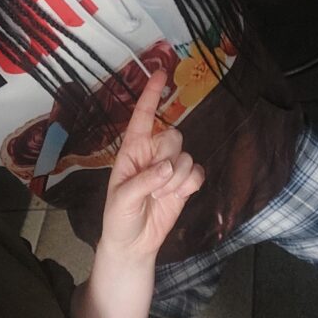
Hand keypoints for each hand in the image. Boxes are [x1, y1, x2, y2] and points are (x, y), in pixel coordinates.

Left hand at [101, 71, 203, 259]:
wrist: (134, 244)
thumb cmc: (119, 217)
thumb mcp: (122, 200)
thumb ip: (144, 181)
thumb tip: (168, 167)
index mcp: (132, 149)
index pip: (143, 116)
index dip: (152, 94)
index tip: (161, 73)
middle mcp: (153, 153)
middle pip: (174, 137)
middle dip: (168, 161)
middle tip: (153, 185)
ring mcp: (170, 167)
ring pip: (187, 156)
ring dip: (176, 180)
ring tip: (159, 197)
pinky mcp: (185, 183)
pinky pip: (198, 173)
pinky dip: (189, 186)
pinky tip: (176, 197)